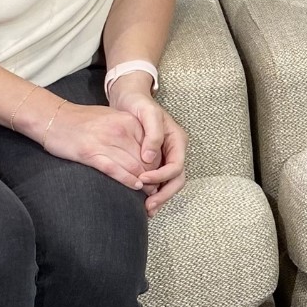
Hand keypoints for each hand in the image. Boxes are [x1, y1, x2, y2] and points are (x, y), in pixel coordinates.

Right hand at [34, 97, 150, 191]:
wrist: (54, 118)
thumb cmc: (82, 120)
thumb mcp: (113, 118)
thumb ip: (130, 132)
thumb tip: (145, 151)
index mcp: (128, 121)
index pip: (152, 146)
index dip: (158, 163)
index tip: (159, 174)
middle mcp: (121, 131)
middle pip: (146, 158)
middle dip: (154, 175)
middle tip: (157, 188)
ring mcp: (106, 142)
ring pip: (134, 166)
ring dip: (144, 182)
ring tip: (148, 192)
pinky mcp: (91, 153)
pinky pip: (116, 170)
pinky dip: (128, 180)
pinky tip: (134, 186)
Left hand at [109, 80, 189, 215]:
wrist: (128, 97)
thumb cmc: (139, 103)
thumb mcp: (148, 114)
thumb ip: (152, 135)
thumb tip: (150, 159)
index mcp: (178, 140)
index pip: (176, 166)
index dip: (161, 177)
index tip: (142, 180)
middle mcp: (175, 150)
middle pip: (176, 179)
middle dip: (164, 195)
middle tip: (149, 207)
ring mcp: (166, 156)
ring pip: (169, 182)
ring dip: (159, 197)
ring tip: (146, 209)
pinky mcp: (155, 159)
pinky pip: (158, 180)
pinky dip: (153, 191)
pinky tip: (143, 201)